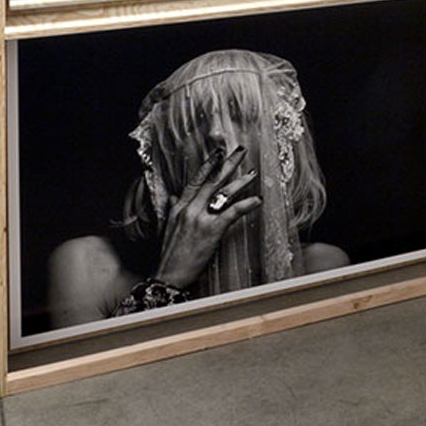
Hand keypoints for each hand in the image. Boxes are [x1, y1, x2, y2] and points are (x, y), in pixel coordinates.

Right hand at [153, 144, 260, 291]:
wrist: (168, 275)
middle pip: (212, 181)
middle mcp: (190, 209)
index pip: (196, 180)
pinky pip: (233, 212)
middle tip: (240, 151)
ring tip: (252, 173)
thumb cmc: (170, 253)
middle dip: (227, 164)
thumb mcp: (168, 226)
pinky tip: (257, 199)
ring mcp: (201, 218)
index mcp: (179, 207)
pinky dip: (247, 204)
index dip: (209, 164)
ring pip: (224, 193)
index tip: (219, 152)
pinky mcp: (212, 230)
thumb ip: (173, 208)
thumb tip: (175, 195)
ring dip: (240, 181)